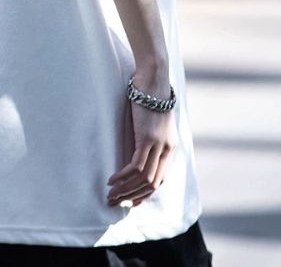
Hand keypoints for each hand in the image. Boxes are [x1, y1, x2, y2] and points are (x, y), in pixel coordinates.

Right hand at [107, 79, 177, 206]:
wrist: (152, 78)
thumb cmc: (148, 95)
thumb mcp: (152, 120)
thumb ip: (149, 135)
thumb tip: (137, 146)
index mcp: (170, 146)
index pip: (159, 179)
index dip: (145, 193)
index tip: (131, 201)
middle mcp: (166, 149)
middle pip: (151, 183)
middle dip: (133, 197)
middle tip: (115, 202)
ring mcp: (158, 145)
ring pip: (143, 179)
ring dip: (126, 190)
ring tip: (110, 194)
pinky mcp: (147, 139)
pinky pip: (135, 166)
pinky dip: (123, 176)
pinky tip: (112, 179)